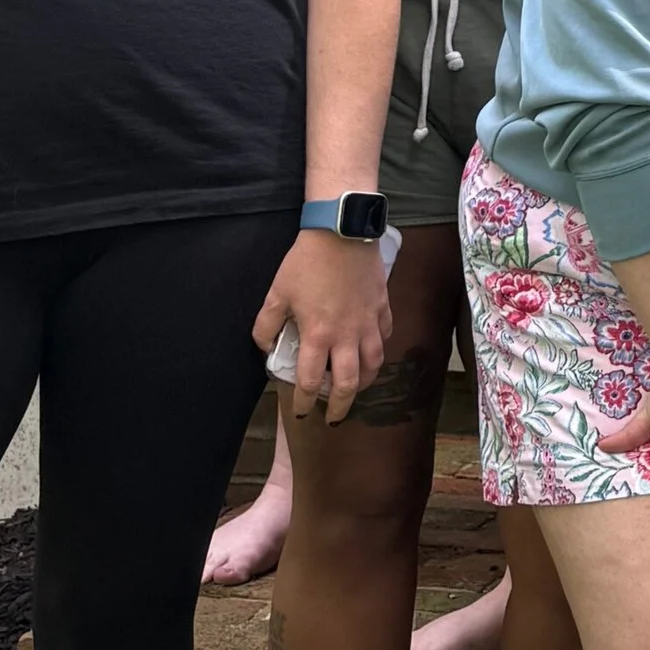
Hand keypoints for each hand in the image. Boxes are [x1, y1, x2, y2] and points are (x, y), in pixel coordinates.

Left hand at [253, 233, 392, 423]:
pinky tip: (371, 349)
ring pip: (374, 364)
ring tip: (357, 388)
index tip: (301, 411)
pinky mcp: (382, 308)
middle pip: (350, 383)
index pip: (312, 381)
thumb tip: (265, 346)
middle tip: (335, 416)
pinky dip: (378, 349)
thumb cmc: (306, 263)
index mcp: (318, 335)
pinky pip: (384, 336)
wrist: (342, 233)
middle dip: (341, 405)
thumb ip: (266, 325)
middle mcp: (347, 336)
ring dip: (365, 382)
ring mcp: (369, 323)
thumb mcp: (276, 293)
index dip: (305, 402)